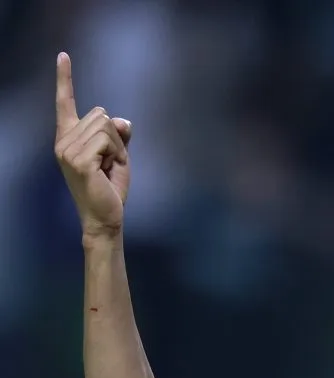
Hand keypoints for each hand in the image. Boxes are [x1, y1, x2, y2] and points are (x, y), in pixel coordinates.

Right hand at [53, 52, 132, 239]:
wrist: (106, 216)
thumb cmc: (110, 186)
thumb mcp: (119, 154)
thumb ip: (119, 134)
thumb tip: (121, 120)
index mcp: (68, 137)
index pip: (65, 103)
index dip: (64, 79)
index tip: (63, 56)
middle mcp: (63, 140)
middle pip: (100, 113)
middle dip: (115, 136)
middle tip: (109, 161)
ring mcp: (67, 150)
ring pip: (106, 125)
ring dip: (117, 146)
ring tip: (108, 167)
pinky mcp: (79, 160)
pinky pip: (108, 140)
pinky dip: (116, 153)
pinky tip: (107, 170)